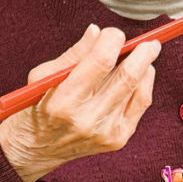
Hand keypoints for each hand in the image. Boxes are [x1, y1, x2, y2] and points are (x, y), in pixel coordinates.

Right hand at [0, 25, 159, 181]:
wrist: (34, 149)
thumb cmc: (35, 107)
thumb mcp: (42, 76)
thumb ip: (73, 54)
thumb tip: (97, 32)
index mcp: (63, 100)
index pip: (100, 61)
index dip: (112, 40)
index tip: (113, 34)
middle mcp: (86, 119)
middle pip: (126, 76)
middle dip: (142, 52)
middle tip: (148, 42)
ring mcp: (104, 132)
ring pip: (137, 89)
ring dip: (145, 67)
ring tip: (142, 56)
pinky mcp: (116, 139)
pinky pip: (141, 105)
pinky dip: (144, 85)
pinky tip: (141, 75)